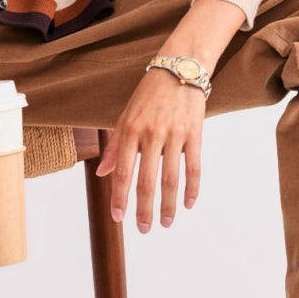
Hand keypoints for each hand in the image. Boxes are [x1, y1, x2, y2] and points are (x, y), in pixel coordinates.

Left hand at [94, 68, 204, 230]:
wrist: (180, 68)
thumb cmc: (149, 93)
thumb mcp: (126, 115)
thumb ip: (115, 146)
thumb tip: (103, 174)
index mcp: (131, 130)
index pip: (123, 172)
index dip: (120, 198)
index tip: (118, 218)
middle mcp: (151, 134)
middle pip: (146, 181)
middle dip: (143, 209)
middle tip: (143, 229)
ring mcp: (175, 135)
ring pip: (171, 179)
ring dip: (168, 205)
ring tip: (166, 223)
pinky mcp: (195, 133)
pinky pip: (194, 167)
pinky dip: (192, 188)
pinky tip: (187, 204)